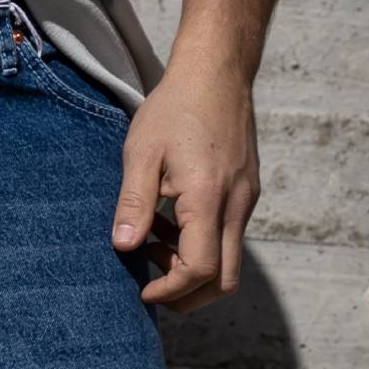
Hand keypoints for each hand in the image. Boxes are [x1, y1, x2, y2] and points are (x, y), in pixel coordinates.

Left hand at [111, 58, 259, 312]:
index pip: (200, 270)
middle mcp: (235, 206)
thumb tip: (123, 247)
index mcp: (208, 199)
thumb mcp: (141, 153)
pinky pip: (228, 238)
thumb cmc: (175, 108)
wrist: (217, 71)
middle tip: (152, 287)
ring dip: (192, 270)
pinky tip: (170, 225)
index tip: (143, 291)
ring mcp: (245, 201)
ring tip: (154, 245)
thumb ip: (133, 203)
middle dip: (188, 297)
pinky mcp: (245, 194)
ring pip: (229, 263)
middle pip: (225, 281)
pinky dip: (201, 247)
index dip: (171, 291)